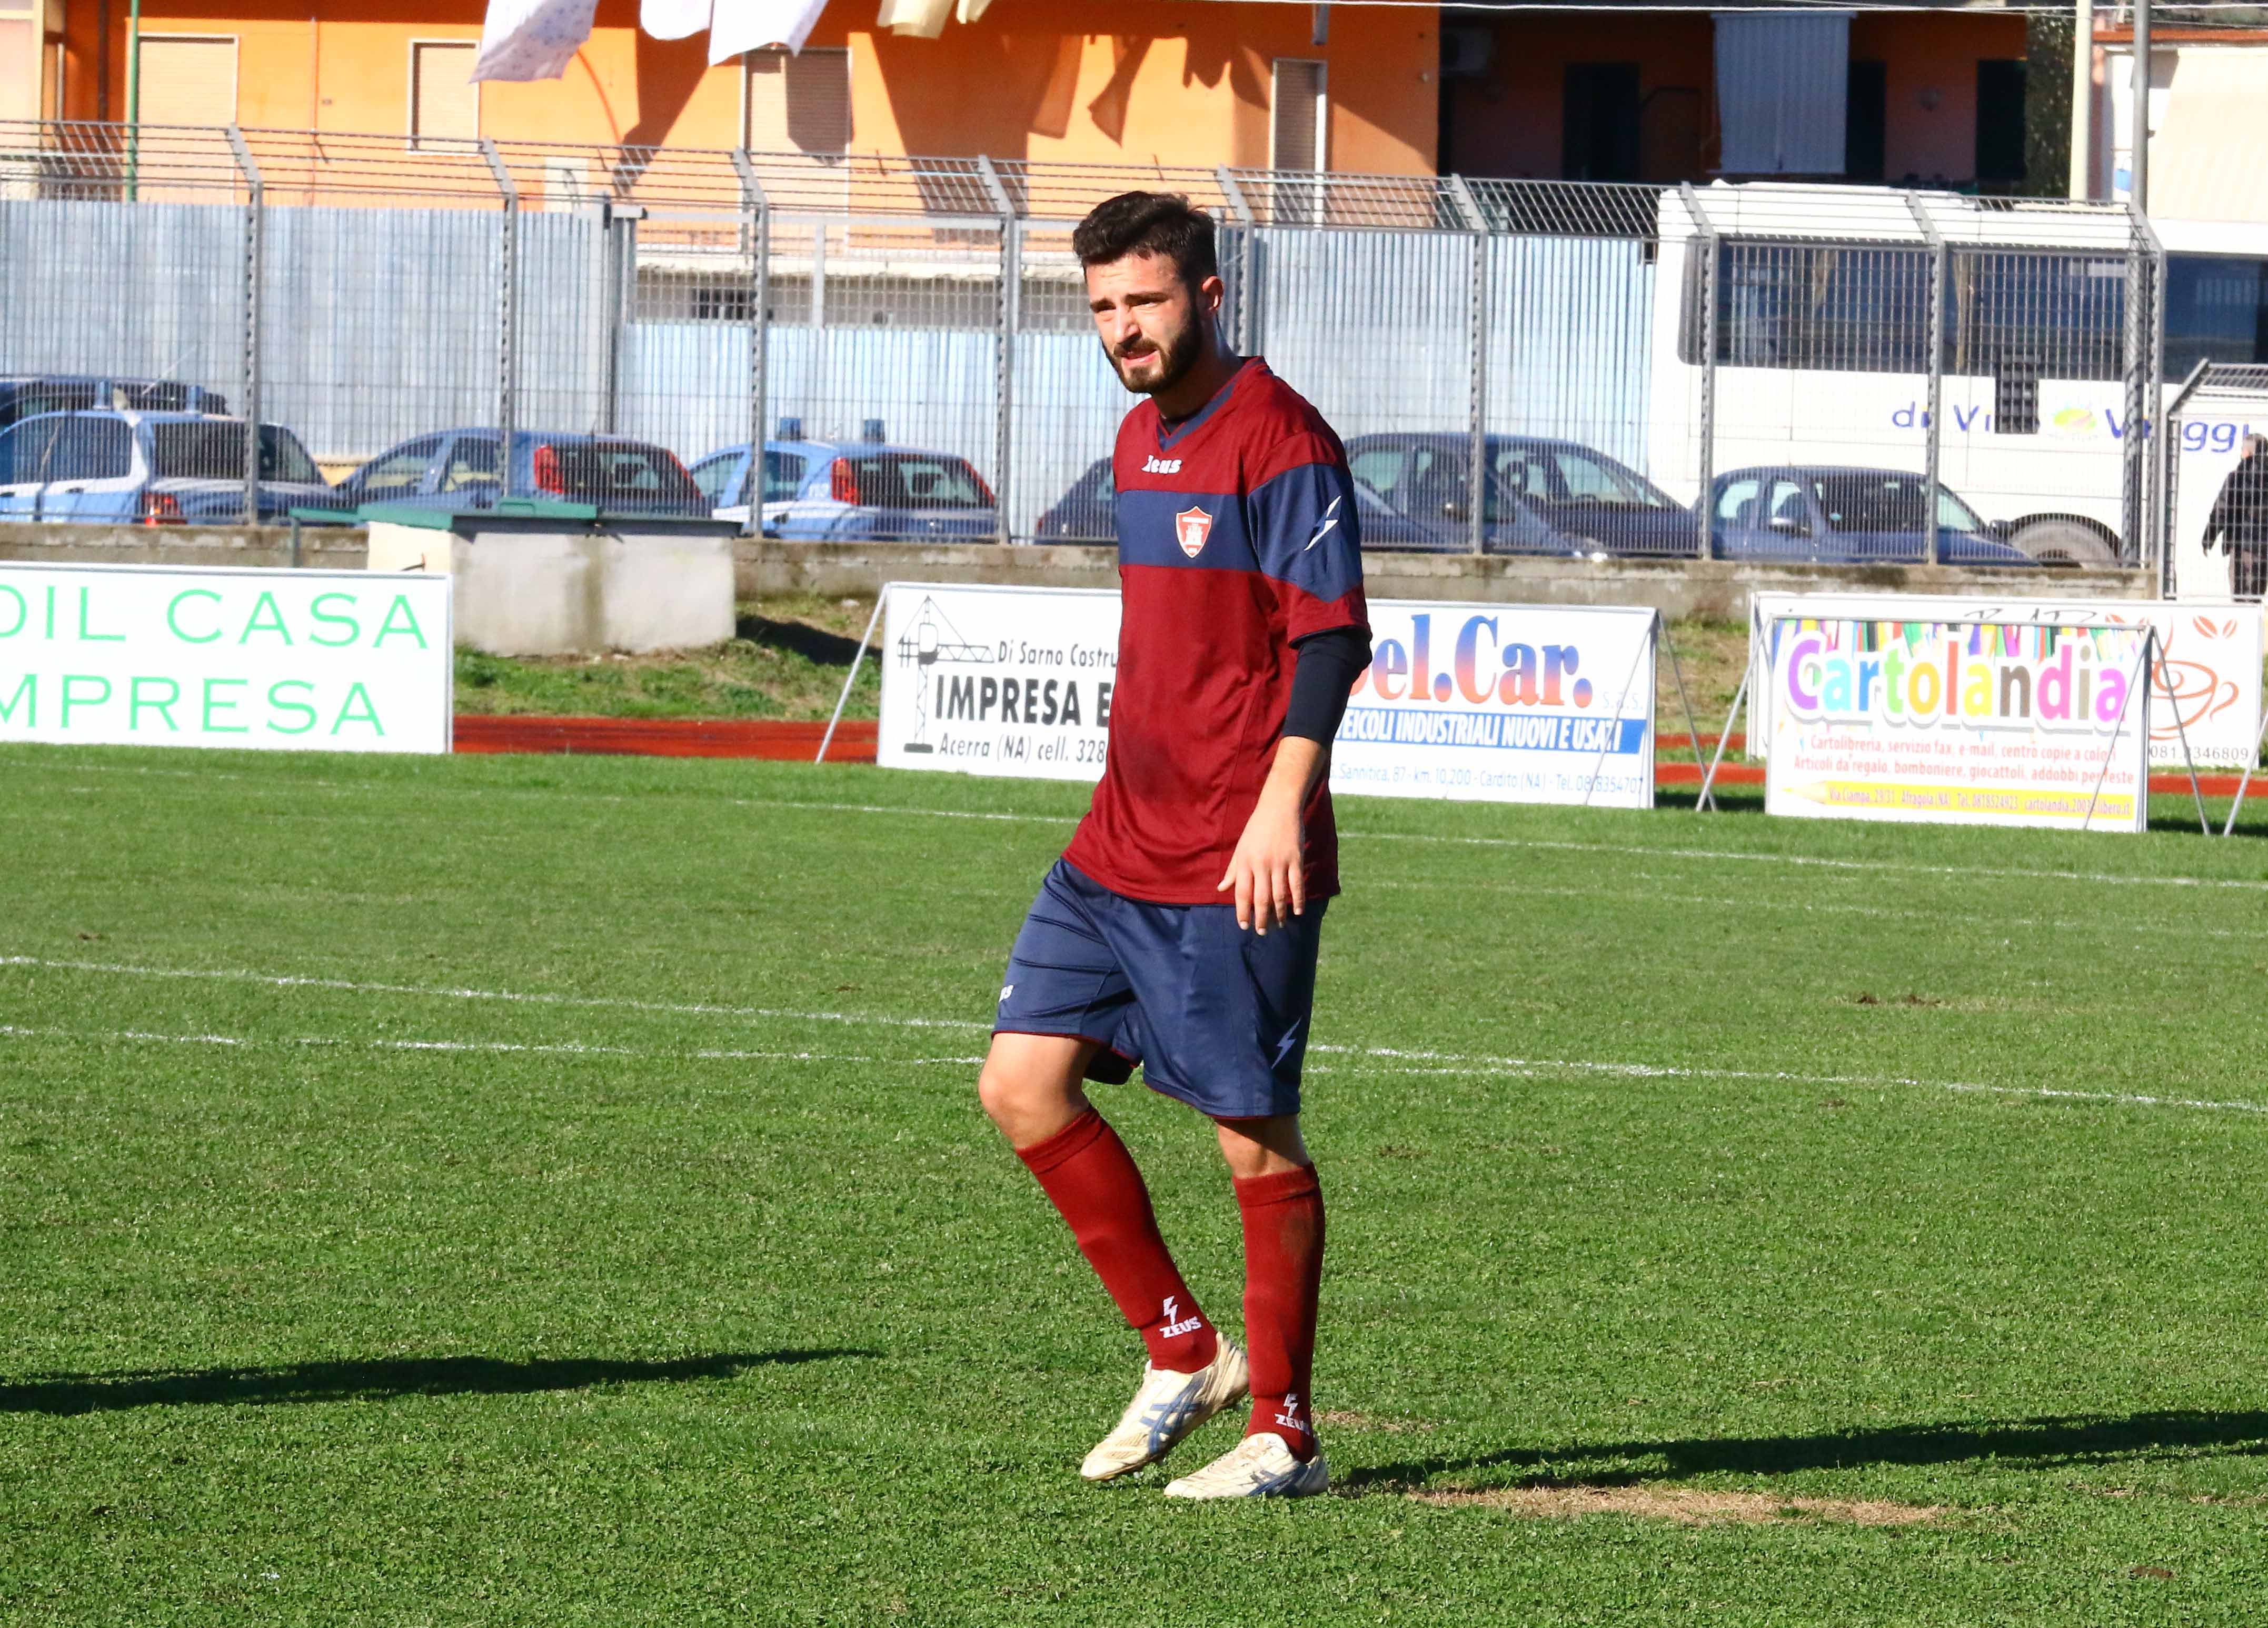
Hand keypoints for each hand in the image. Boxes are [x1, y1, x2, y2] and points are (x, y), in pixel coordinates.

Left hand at [1217, 736, 1326, 933]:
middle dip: (1261, 918)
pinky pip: (1296, 885)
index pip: (1241, 893)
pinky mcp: (1295, 859)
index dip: (1242, 912)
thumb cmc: (1257, 828)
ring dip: (1279, 913)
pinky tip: (1297, 912)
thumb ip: (1232, 870)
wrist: (1279, 806)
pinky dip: (1297, 900)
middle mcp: (1260, 864)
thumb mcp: (1240, 848)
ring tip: (1279, 925)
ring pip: (1279, 895)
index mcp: (1245, 862)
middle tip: (1262, 932)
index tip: (1244, 925)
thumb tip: (1220, 888)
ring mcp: (1279, 862)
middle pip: (1260, 899)